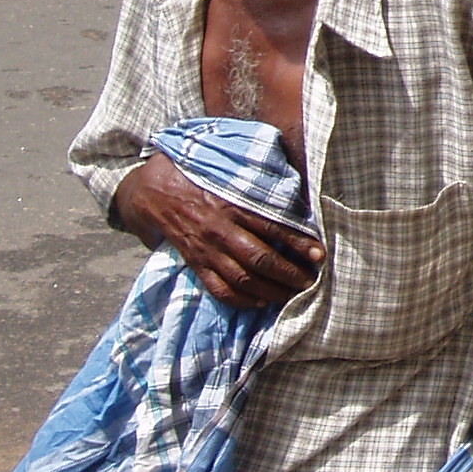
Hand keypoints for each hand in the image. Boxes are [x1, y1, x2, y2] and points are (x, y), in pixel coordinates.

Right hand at [114, 153, 322, 307]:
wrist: (153, 192)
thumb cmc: (200, 176)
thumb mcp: (228, 169)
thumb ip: (258, 173)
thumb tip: (293, 173)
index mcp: (232, 203)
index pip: (272, 226)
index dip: (298, 242)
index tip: (319, 254)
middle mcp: (220, 230)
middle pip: (260, 259)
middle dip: (290, 274)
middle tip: (311, 282)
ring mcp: (207, 250)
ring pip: (243, 279)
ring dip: (272, 291)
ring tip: (294, 295)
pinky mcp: (196, 264)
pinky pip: (219, 289)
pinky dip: (242, 300)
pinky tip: (261, 302)